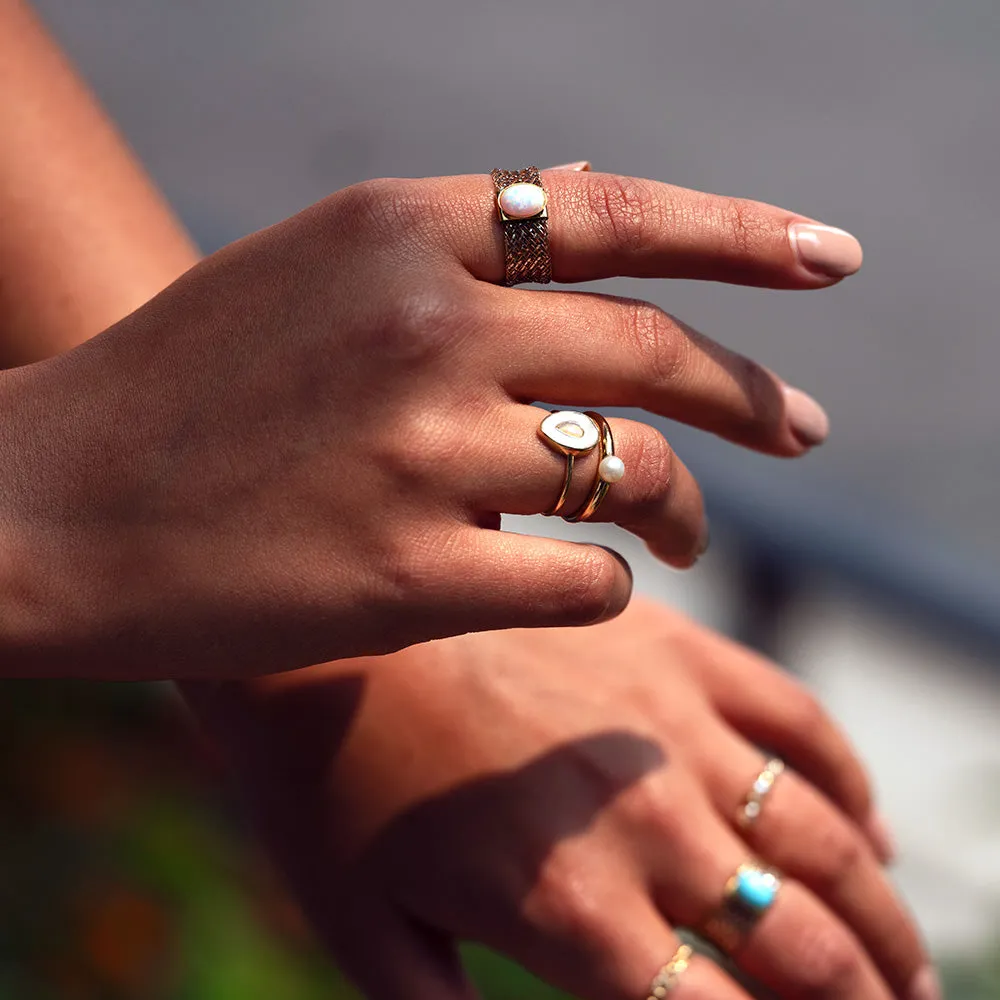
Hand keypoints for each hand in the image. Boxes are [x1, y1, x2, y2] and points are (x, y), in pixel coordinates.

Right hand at [1, 168, 855, 677]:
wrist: (54, 504)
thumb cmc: (185, 389)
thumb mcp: (312, 271)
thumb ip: (452, 245)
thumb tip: (586, 193)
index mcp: (400, 230)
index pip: (616, 213)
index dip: (741, 237)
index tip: (830, 261)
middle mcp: (425, 325)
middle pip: (654, 353)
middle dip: (753, 397)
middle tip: (807, 430)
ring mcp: (422, 452)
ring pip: (635, 473)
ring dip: (685, 509)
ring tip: (688, 535)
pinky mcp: (412, 575)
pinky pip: (584, 579)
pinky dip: (607, 585)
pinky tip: (589, 587)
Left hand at [193, 598, 932, 999]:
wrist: (332, 637)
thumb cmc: (336, 790)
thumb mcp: (371, 939)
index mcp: (574, 914)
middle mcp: (646, 825)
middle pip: (802, 945)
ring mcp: (671, 727)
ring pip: (823, 842)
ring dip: (886, 918)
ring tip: (909, 969)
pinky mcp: (673, 652)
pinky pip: (796, 720)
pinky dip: (849, 783)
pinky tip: (867, 827)